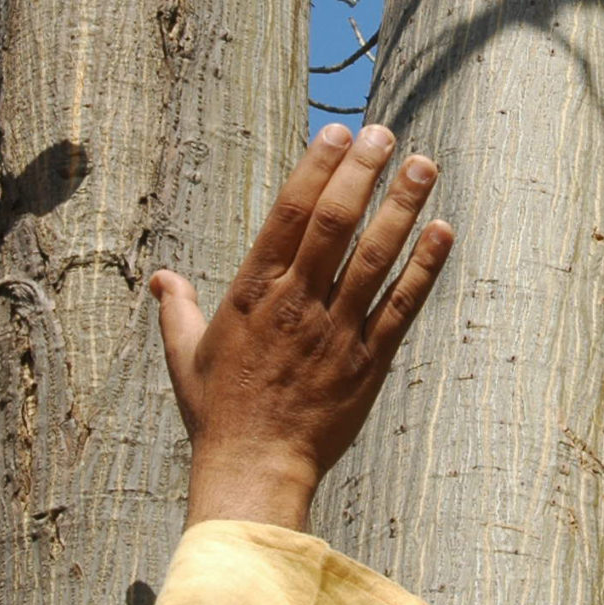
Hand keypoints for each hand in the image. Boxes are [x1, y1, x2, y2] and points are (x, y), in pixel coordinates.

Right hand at [149, 123, 454, 533]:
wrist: (254, 471)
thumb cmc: (218, 414)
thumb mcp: (186, 357)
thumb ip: (176, 309)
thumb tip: (160, 278)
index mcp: (253, 293)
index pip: (287, 215)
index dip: (316, 169)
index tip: (339, 133)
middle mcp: (296, 304)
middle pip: (334, 223)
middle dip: (362, 173)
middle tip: (385, 133)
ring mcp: (336, 331)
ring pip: (375, 257)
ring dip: (402, 206)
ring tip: (424, 164)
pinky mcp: (368, 361)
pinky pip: (401, 305)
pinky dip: (426, 267)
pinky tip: (443, 230)